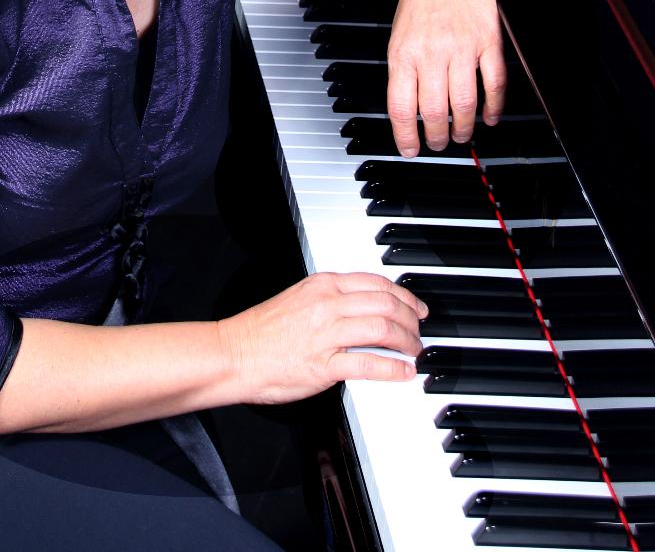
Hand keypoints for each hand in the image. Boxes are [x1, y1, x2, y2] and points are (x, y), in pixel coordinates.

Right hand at [217, 271, 427, 405]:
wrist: (234, 353)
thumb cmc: (262, 330)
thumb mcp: (299, 298)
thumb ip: (330, 298)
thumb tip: (362, 307)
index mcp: (322, 285)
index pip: (377, 282)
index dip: (404, 295)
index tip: (416, 306)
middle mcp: (327, 304)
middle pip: (386, 303)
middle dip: (411, 319)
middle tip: (420, 332)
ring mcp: (326, 334)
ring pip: (383, 328)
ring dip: (407, 342)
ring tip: (415, 351)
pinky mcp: (324, 365)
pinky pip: (368, 363)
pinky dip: (393, 368)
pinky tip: (404, 372)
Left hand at [387, 0, 505, 155]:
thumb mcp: (400, 30)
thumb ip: (404, 66)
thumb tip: (409, 106)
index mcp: (403, 51)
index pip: (400, 105)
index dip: (404, 135)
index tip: (409, 150)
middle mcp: (432, 52)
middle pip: (434, 111)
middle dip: (436, 137)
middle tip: (438, 144)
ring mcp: (462, 47)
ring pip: (465, 104)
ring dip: (463, 127)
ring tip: (461, 134)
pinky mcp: (489, 41)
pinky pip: (494, 84)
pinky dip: (494, 107)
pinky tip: (491, 117)